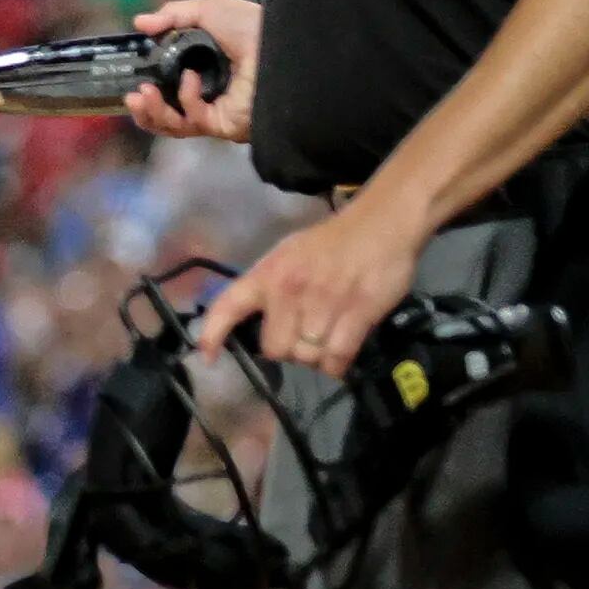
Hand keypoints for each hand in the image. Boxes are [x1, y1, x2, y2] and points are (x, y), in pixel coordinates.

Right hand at [123, 0, 260, 142]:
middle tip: (131, 96)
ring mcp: (216, 112)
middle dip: (144, 110)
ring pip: (174, 126)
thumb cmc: (251, 24)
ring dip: (153, 113)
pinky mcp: (224, 124)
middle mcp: (208, 96)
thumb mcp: (208, 10)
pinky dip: (186, 99)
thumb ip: (173, 15)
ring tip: (140, 95)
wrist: (276, 43)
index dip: (147, 89)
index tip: (130, 79)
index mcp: (202, 72)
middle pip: (166, 116)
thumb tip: (140, 23)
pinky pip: (194, 120)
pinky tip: (190, 78)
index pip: (168, 90)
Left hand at [198, 193, 423, 377]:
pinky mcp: (355, 314)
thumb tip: (257, 322)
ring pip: (308, 357)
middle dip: (290, 350)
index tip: (207, 357)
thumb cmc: (332, 242)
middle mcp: (289, 290)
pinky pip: (336, 360)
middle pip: (275, 349)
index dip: (212, 334)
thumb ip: (270, 286)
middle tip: (305, 337)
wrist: (382, 224)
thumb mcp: (289, 254)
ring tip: (328, 338)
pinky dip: (337, 365)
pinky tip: (341, 352)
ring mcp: (322, 303)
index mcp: (268, 273)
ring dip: (317, 357)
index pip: (228, 306)